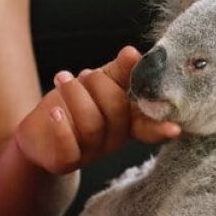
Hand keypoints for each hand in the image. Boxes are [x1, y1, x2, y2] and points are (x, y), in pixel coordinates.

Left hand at [14, 46, 180, 173]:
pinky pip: (69, 146)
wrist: (39, 132)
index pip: (149, 125)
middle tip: (84, 74)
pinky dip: (61, 126)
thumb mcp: (99, 83)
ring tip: (62, 79)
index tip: (175, 128)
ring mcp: (91, 153)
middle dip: (99, 85)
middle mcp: (115, 140)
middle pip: (117, 112)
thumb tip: (133, 53)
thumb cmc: (76, 104)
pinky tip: (54, 111)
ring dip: (76, 94)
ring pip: (92, 124)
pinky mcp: (66, 161)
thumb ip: (119, 71)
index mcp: (128, 121)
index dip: (161, 127)